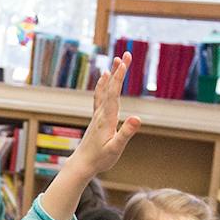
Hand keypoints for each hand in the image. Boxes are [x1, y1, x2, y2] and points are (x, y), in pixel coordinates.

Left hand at [65, 53, 142, 179]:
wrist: (82, 164)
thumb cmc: (100, 159)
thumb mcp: (116, 148)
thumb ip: (126, 134)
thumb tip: (137, 118)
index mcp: (107, 118)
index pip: (115, 93)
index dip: (120, 76)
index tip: (125, 61)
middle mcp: (101, 113)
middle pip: (111, 87)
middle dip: (119, 71)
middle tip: (126, 54)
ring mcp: (98, 115)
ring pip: (105, 90)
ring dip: (112, 75)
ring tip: (116, 61)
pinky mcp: (97, 118)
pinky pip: (100, 97)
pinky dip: (103, 85)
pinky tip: (104, 78)